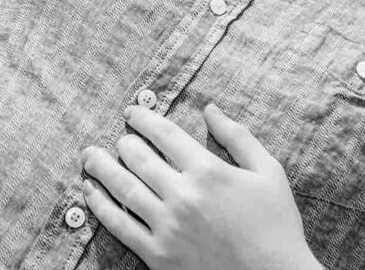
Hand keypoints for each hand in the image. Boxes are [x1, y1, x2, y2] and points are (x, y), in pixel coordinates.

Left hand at [81, 103, 321, 269]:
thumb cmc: (276, 225)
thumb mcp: (268, 172)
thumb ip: (238, 136)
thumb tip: (210, 108)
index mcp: (209, 171)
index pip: (165, 134)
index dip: (143, 118)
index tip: (131, 112)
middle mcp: (183, 195)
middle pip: (138, 157)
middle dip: (124, 142)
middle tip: (118, 139)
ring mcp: (168, 226)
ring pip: (122, 188)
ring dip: (101, 167)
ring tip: (89, 156)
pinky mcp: (158, 255)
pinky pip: (119, 225)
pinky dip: (99, 206)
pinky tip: (89, 191)